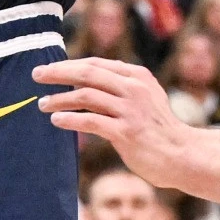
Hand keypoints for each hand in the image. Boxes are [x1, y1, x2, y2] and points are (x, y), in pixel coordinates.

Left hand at [33, 57, 193, 189]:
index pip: (96, 64)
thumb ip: (120, 88)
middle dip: (58, 73)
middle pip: (87, 73)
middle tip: (36, 75)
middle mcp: (134, 88)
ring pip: (86, 96)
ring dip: (60, 99)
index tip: (49, 69)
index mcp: (137, 76)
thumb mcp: (146, 98)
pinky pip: (92, 121)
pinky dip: (71, 119)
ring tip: (43, 105)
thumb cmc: (158, 129)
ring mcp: (130, 109)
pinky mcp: (126, 131)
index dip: (69, 65)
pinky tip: (57, 120)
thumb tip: (84, 84)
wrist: (182, 155)